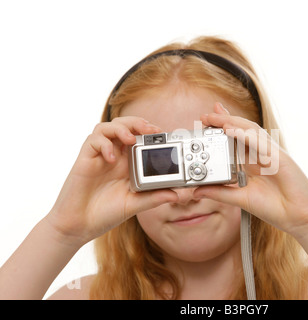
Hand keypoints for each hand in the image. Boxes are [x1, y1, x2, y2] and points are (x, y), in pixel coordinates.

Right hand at [46, 116, 178, 245]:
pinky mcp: (85, 160)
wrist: (80, 226)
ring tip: (130, 139)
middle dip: (137, 122)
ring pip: (107, 127)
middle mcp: (114, 156)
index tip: (163, 134)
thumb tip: (176, 194)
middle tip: (151, 130)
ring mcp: (99, 156)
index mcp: (127, 163)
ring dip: (120, 128)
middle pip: (124, 125)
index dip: (149, 131)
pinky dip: (104, 144)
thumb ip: (154, 197)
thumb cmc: (105, 213)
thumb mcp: (135, 205)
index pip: (139, 137)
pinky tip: (111, 158)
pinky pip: (92, 141)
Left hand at [194, 103, 307, 238]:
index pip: (236, 138)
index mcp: (254, 162)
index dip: (223, 126)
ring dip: (234, 123)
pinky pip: (262, 144)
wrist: (298, 219)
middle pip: (242, 130)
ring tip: (217, 118)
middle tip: (207, 116)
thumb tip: (196, 191)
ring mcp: (272, 155)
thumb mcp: (240, 199)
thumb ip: (219, 193)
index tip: (206, 120)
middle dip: (224, 120)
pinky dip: (247, 136)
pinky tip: (233, 131)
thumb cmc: (274, 208)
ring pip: (252, 132)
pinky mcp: (281, 159)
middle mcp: (262, 155)